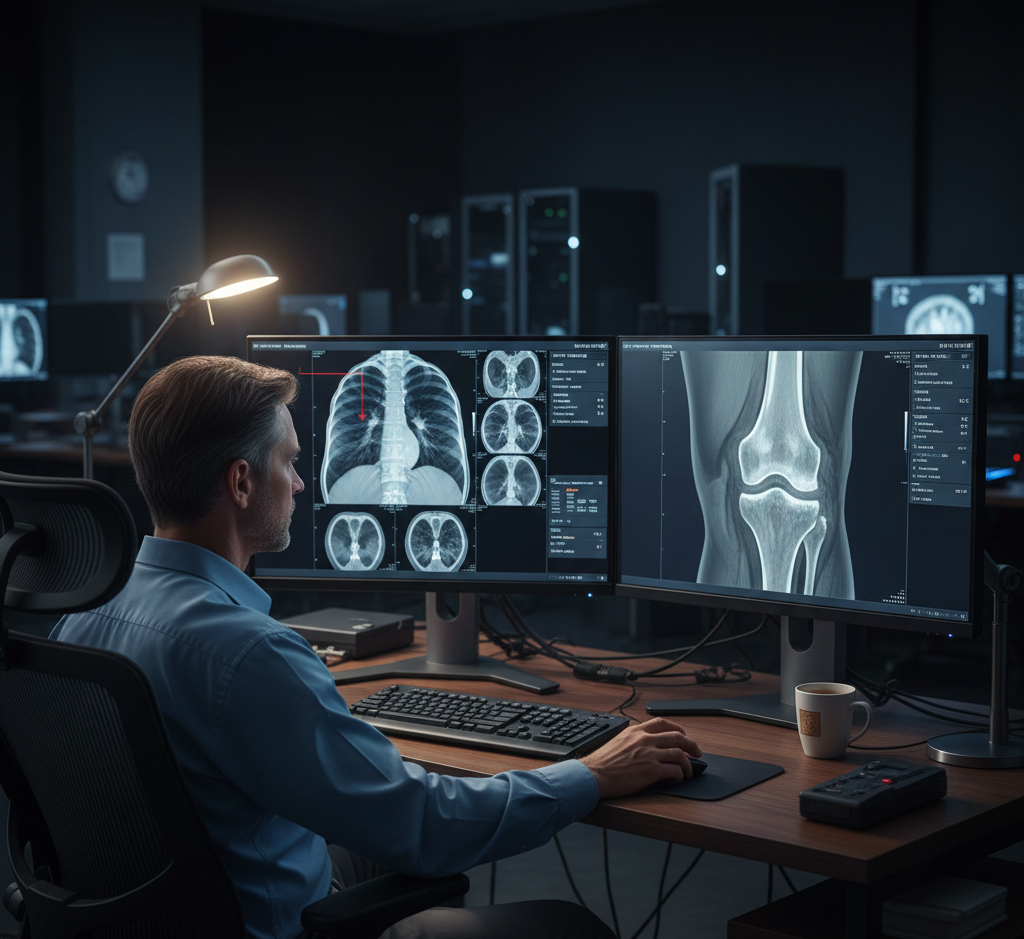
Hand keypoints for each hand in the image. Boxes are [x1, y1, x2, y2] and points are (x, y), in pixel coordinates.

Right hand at [579, 718, 702, 798]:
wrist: (593, 775)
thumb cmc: (602, 762)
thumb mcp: (618, 742)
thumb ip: (633, 740)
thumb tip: (645, 746)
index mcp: (636, 731)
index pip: (662, 723)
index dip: (677, 728)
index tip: (683, 734)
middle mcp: (644, 740)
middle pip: (677, 736)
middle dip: (691, 744)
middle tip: (697, 752)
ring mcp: (649, 754)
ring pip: (679, 754)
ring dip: (688, 764)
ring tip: (689, 771)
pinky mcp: (651, 770)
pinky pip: (674, 770)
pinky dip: (680, 775)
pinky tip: (678, 779)